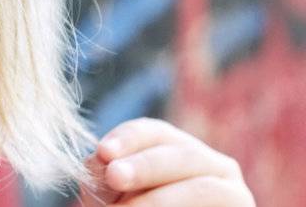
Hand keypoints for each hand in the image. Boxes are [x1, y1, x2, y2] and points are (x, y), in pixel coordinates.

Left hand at [84, 117, 253, 205]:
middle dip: (144, 165)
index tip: (103, 151)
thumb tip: (98, 162)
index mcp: (180, 149)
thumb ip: (107, 176)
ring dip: (160, 199)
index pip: (156, 132)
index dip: (129, 137)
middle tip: (114, 176)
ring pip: (203, 188)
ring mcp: (234, 192)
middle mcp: (213, 166)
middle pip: (182, 155)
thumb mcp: (119, 194)